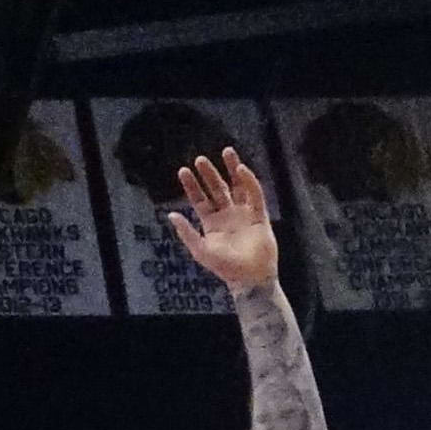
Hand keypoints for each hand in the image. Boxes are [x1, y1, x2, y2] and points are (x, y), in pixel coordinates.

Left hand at [166, 148, 277, 291]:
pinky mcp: (260, 215)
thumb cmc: (225, 267)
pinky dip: (249, 181)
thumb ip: (186, 232)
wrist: (250, 278)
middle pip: (217, 189)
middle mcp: (227, 215)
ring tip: (226, 151)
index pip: (200, 199)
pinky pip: (255, 194)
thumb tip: (170, 214)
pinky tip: (241, 169)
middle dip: (209, 174)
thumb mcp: (200, 250)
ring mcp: (244, 213)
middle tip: (200, 159)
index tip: (183, 170)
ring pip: (237, 186)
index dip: (192, 185)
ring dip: (232, 169)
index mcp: (211, 223)